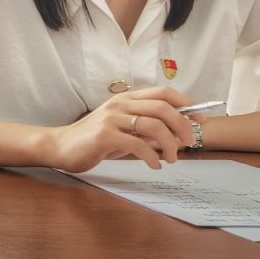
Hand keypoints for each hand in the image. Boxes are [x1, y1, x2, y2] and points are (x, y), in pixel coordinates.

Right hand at [44, 87, 194, 171]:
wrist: (60, 147)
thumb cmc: (93, 140)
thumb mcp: (122, 130)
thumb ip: (145, 129)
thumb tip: (177, 133)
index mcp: (125, 99)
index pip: (162, 93)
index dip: (185, 104)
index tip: (199, 118)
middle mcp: (119, 105)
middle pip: (163, 108)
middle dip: (183, 125)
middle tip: (189, 142)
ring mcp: (111, 119)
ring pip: (153, 126)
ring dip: (169, 144)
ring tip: (172, 158)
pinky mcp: (104, 136)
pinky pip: (137, 144)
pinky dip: (152, 157)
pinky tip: (154, 165)